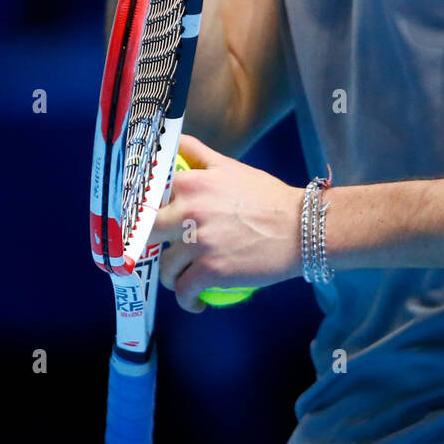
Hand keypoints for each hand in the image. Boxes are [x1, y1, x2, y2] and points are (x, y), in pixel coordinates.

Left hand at [152, 136, 302, 312]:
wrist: (301, 227)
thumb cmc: (268, 197)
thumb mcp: (230, 166)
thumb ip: (199, 155)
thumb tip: (175, 140)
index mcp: (190, 182)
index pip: (147, 196)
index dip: (142, 212)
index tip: (146, 224)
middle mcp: (187, 210)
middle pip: (146, 233)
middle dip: (149, 245)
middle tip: (165, 251)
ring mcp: (197, 242)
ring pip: (165, 267)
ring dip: (172, 277)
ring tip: (185, 279)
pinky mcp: (210, 271)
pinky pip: (183, 292)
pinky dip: (188, 301)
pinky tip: (196, 302)